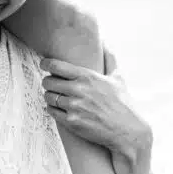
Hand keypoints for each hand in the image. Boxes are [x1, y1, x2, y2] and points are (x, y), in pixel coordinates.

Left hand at [40, 57, 151, 173]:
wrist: (128, 131)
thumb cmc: (123, 103)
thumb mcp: (118, 78)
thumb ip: (109, 59)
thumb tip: (105, 42)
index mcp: (87, 76)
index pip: (55, 65)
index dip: (46, 63)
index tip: (44, 64)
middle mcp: (79, 90)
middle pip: (48, 81)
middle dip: (48, 82)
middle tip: (52, 83)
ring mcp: (74, 107)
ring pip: (48, 97)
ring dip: (50, 96)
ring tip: (56, 96)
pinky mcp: (72, 122)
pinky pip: (51, 111)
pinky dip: (53, 109)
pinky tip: (59, 108)